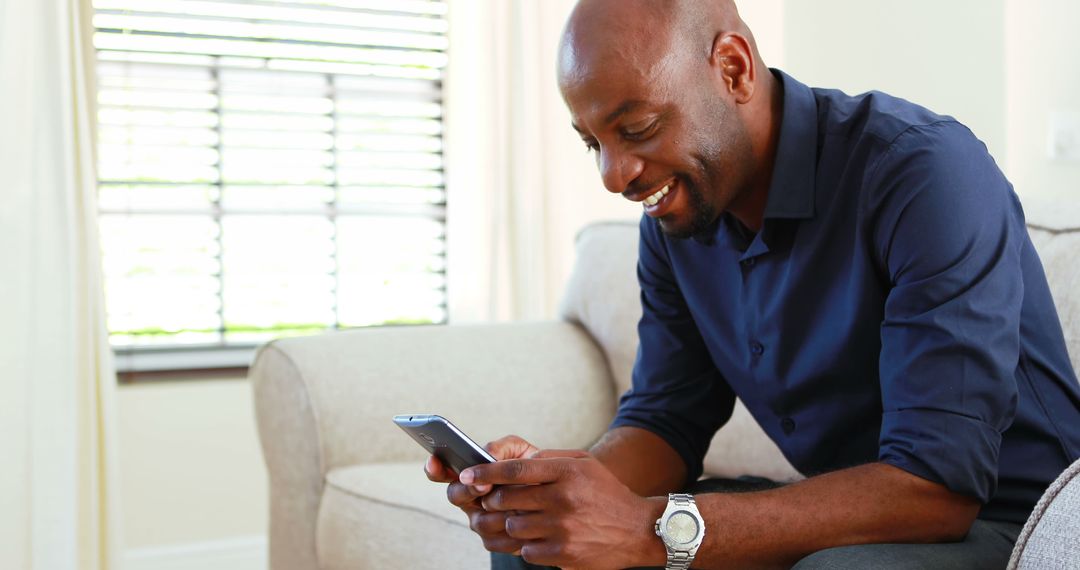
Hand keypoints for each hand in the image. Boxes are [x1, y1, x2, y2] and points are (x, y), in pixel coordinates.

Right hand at [424, 435, 539, 553]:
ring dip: (496, 513)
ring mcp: (479, 520)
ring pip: (477, 521)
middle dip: (468, 489)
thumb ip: (500, 447)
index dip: (434, 468)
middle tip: (484, 485)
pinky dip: (509, 532)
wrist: (554, 493)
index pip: (443, 471)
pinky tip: (526, 523)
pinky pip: (494, 540)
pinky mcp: (493, 540)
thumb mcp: (518, 451)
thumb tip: (486, 454)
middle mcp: (469, 498)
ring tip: (517, 505)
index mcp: (470, 474)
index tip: (435, 462)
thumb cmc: (531, 468)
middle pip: (456, 495)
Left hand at [460, 450, 663, 568]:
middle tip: (493, 500)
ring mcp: (563, 528)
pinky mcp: (563, 554)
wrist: (639, 529)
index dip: (485, 472)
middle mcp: (563, 498)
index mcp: (567, 471)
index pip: (516, 469)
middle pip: (506, 498)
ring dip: (510, 523)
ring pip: (512, 526)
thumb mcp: (584, 465)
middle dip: (493, 500)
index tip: (466, 474)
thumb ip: (550, 459)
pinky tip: (539, 537)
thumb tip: (511, 464)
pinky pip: (526, 550)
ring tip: (521, 519)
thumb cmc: (606, 492)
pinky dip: (527, 544)